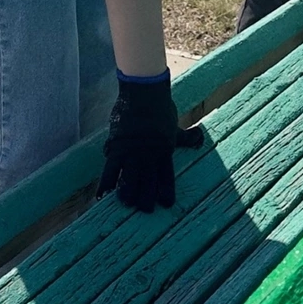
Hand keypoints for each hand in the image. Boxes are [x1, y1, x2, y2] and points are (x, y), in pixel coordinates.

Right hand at [96, 75, 203, 213]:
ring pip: (129, 178)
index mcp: (164, 151)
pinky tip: (102, 196)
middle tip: (144, 210)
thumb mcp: (175, 126)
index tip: (166, 204)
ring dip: (127, 193)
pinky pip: (110, 169)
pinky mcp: (116, 147)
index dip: (165, 190)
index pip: (166, 176)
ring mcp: (132, 152)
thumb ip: (186, 137)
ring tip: (126, 204)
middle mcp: (149, 155)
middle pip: (147, 181)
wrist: (142, 93)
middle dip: (146, 197)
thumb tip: (200, 137)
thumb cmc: (160, 108)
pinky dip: (105, 183)